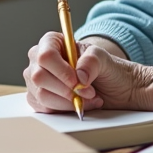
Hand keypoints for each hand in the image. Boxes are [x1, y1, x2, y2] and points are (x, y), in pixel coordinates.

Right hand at [24, 32, 152, 113]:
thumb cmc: (107, 69)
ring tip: (88, 99)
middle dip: (66, 89)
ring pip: (41, 95)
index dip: (61, 71)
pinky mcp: (39, 99)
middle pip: (39, 77)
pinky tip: (79, 105)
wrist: (115, 89)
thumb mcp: (104, 59)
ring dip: (68, 102)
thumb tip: (79, 77)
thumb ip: (92, 61)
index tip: (78, 82)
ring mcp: (36, 81)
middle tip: (88, 92)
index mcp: (51, 43)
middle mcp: (39, 60)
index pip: (45, 56)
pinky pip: (43, 108)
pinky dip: (64, 110)